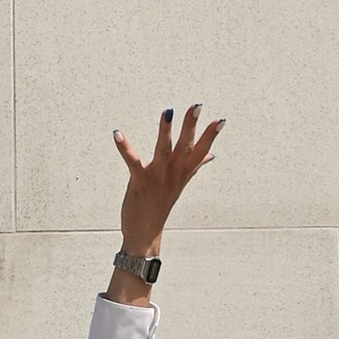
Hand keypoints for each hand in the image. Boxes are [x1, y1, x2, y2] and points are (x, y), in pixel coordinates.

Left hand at [110, 107, 222, 300]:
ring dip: (165, 130)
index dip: (211, 135)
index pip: (201, 150)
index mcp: (184, 172)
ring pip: (164, 149)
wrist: (145, 233)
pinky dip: (125, 147)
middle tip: (197, 105)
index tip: (221, 119)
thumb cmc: (160, 205)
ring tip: (167, 111)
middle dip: (191, 125)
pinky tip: (117, 133)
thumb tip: (212, 155)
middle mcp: (174, 173)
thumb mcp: (180, 183)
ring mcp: (158, 177)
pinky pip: (132, 161)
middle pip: (186, 145)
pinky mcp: (140, 181)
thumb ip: (195, 166)